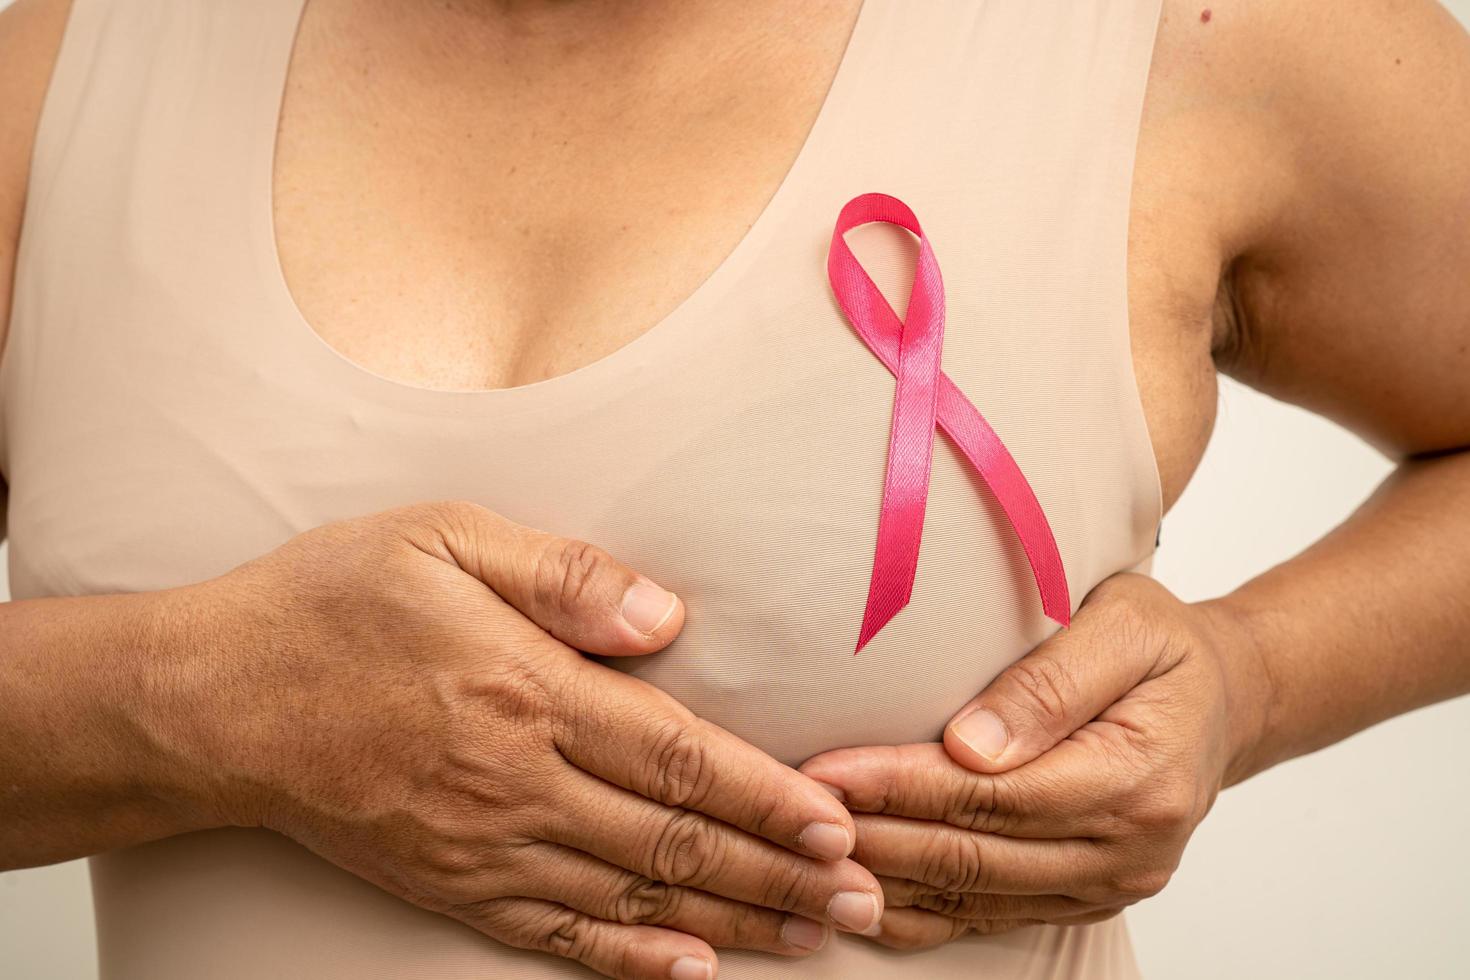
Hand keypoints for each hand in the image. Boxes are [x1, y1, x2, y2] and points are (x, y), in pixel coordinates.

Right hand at [153, 501, 883, 978]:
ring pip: (633, 899)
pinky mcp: (450, 884)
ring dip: (731, 922)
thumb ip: (564, 576)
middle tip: (863, 899)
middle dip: (781, 873)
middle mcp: (518, 782)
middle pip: (675, 842)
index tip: (839, 824)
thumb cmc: (332, 605)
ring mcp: (484, 846)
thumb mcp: (443, 539)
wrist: (215, 700)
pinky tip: (689, 975)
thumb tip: (666, 617)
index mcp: (530, 691)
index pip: (680, 759)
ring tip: (810, 938)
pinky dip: (630, 962)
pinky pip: (555, 934)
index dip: (769, 797)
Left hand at [799, 573, 1263, 948]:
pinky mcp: (1082, 896)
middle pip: (976, 854)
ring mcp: (1106, 883)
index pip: (996, 794)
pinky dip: (922, 911)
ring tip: (805, 852)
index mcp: (1138, 777)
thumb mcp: (1126, 626)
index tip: (827, 770)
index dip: (904, 786)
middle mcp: (1127, 849)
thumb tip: (970, 744)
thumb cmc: (1166, 648)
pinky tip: (863, 894)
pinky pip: (991, 915)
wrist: (1224, 699)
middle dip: (876, 834)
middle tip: (790, 810)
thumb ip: (1052, 682)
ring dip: (887, 878)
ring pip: (974, 896)